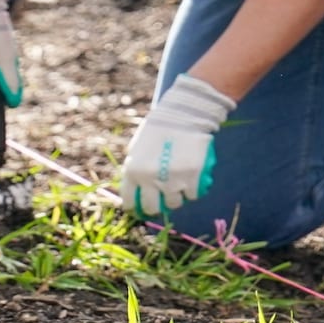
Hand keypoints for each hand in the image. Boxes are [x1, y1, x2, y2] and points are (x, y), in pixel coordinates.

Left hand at [123, 74, 233, 216]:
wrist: (184, 114)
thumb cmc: (159, 129)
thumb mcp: (138, 148)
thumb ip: (135, 168)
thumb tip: (135, 190)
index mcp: (133, 171)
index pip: (130, 202)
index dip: (135, 208)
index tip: (141, 209)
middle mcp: (150, 178)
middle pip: (152, 208)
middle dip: (157, 208)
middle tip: (162, 202)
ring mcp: (172, 179)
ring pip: (174, 203)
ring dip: (177, 198)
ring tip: (180, 187)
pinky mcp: (192, 176)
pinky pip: (193, 194)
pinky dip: (193, 191)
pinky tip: (193, 181)